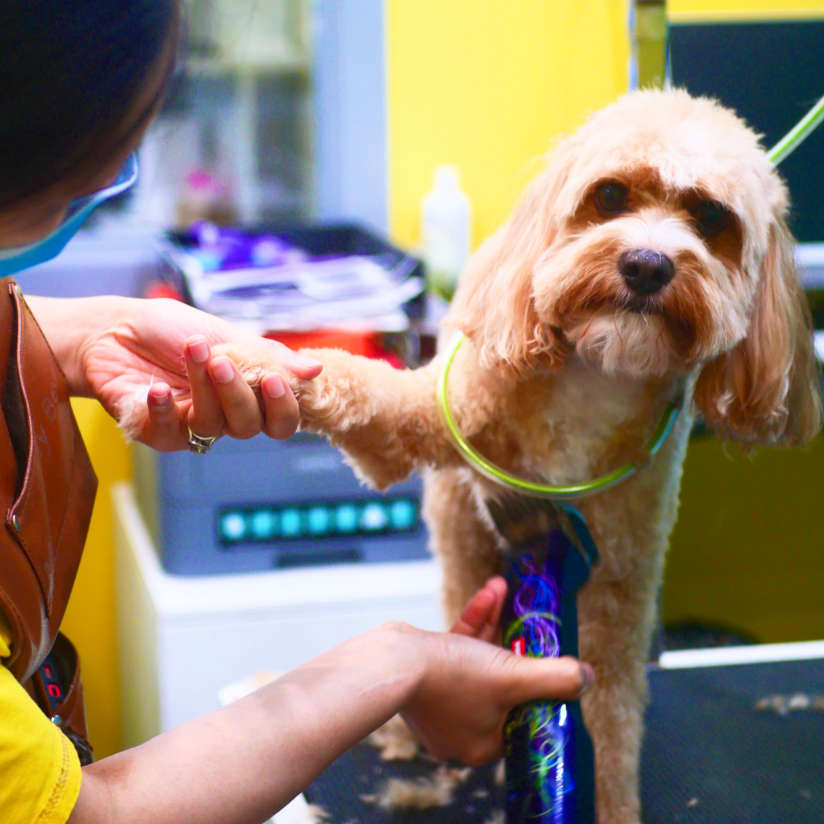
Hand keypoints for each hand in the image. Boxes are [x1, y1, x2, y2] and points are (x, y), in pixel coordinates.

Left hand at [77, 297, 321, 449]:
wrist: (113, 330)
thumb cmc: (171, 331)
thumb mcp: (226, 335)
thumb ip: (268, 356)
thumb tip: (315, 369)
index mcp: (246, 394)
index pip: (279, 420)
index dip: (282, 408)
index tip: (275, 382)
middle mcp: (223, 415)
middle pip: (248, 427)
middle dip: (238, 394)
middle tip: (221, 360)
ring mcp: (190, 427)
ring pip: (212, 427)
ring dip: (203, 390)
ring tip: (191, 353)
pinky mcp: (157, 432)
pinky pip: (170, 434)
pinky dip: (165, 410)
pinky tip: (158, 388)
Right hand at [400, 577, 592, 764]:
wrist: (390, 661)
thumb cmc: (450, 677)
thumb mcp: (511, 677)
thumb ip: (553, 678)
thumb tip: (586, 678)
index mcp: (481, 743)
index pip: (523, 715)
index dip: (537, 685)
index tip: (547, 657)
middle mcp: (460, 727)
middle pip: (502, 684)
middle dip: (514, 642)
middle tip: (527, 620)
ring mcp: (441, 701)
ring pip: (479, 659)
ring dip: (493, 622)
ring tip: (505, 590)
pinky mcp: (426, 675)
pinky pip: (458, 648)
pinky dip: (473, 621)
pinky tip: (488, 592)